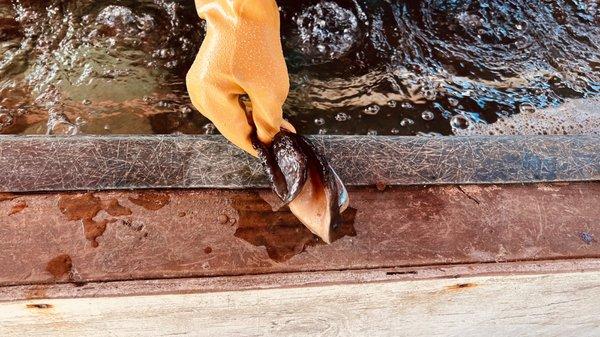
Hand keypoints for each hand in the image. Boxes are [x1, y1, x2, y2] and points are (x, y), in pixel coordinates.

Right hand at [186, 0, 294, 155]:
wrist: (242, 10)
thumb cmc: (255, 43)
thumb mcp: (270, 90)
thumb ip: (269, 121)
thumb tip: (269, 141)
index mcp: (209, 99)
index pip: (237, 135)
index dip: (259, 146)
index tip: (278, 152)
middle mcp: (198, 96)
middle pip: (232, 126)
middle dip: (258, 131)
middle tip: (283, 132)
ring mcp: (199, 86)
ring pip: (230, 114)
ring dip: (252, 119)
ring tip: (276, 119)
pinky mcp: (205, 78)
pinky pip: (225, 101)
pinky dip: (244, 106)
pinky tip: (260, 105)